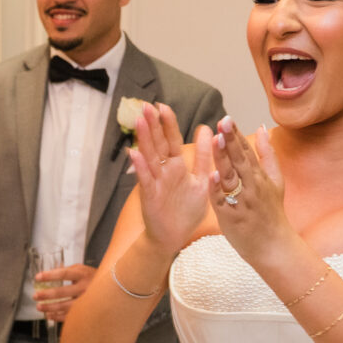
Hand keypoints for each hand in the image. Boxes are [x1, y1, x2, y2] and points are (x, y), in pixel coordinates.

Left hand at [30, 263, 95, 322]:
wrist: (112, 288)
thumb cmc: (93, 278)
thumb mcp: (82, 269)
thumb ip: (67, 269)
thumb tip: (49, 271)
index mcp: (83, 274)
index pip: (64, 274)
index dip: (50, 276)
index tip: (38, 277)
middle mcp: (85, 287)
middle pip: (63, 292)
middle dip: (46, 294)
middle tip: (35, 296)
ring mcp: (86, 301)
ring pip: (65, 306)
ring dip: (50, 308)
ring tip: (39, 307)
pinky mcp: (86, 311)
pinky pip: (70, 316)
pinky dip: (58, 317)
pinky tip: (49, 315)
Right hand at [123, 102, 217, 253]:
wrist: (175, 236)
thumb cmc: (186, 210)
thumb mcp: (201, 180)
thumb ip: (204, 156)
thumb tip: (208, 130)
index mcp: (177, 165)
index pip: (172, 139)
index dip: (167, 124)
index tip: (163, 106)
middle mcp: (164, 170)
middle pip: (157, 143)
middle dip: (152, 125)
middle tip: (146, 106)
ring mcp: (155, 182)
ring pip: (149, 157)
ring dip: (144, 140)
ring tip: (140, 122)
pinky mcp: (150, 196)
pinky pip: (145, 179)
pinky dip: (140, 167)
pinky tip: (134, 154)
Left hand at [210, 121, 295, 261]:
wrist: (273, 246)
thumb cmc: (271, 213)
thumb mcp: (276, 181)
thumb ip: (267, 154)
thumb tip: (262, 128)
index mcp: (259, 176)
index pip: (246, 151)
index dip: (237, 135)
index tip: (228, 118)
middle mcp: (252, 186)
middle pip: (239, 160)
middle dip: (231, 140)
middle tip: (223, 122)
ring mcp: (242, 201)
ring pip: (230, 177)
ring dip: (224, 159)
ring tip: (217, 141)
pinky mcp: (232, 217)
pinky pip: (223, 201)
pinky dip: (219, 189)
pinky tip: (213, 175)